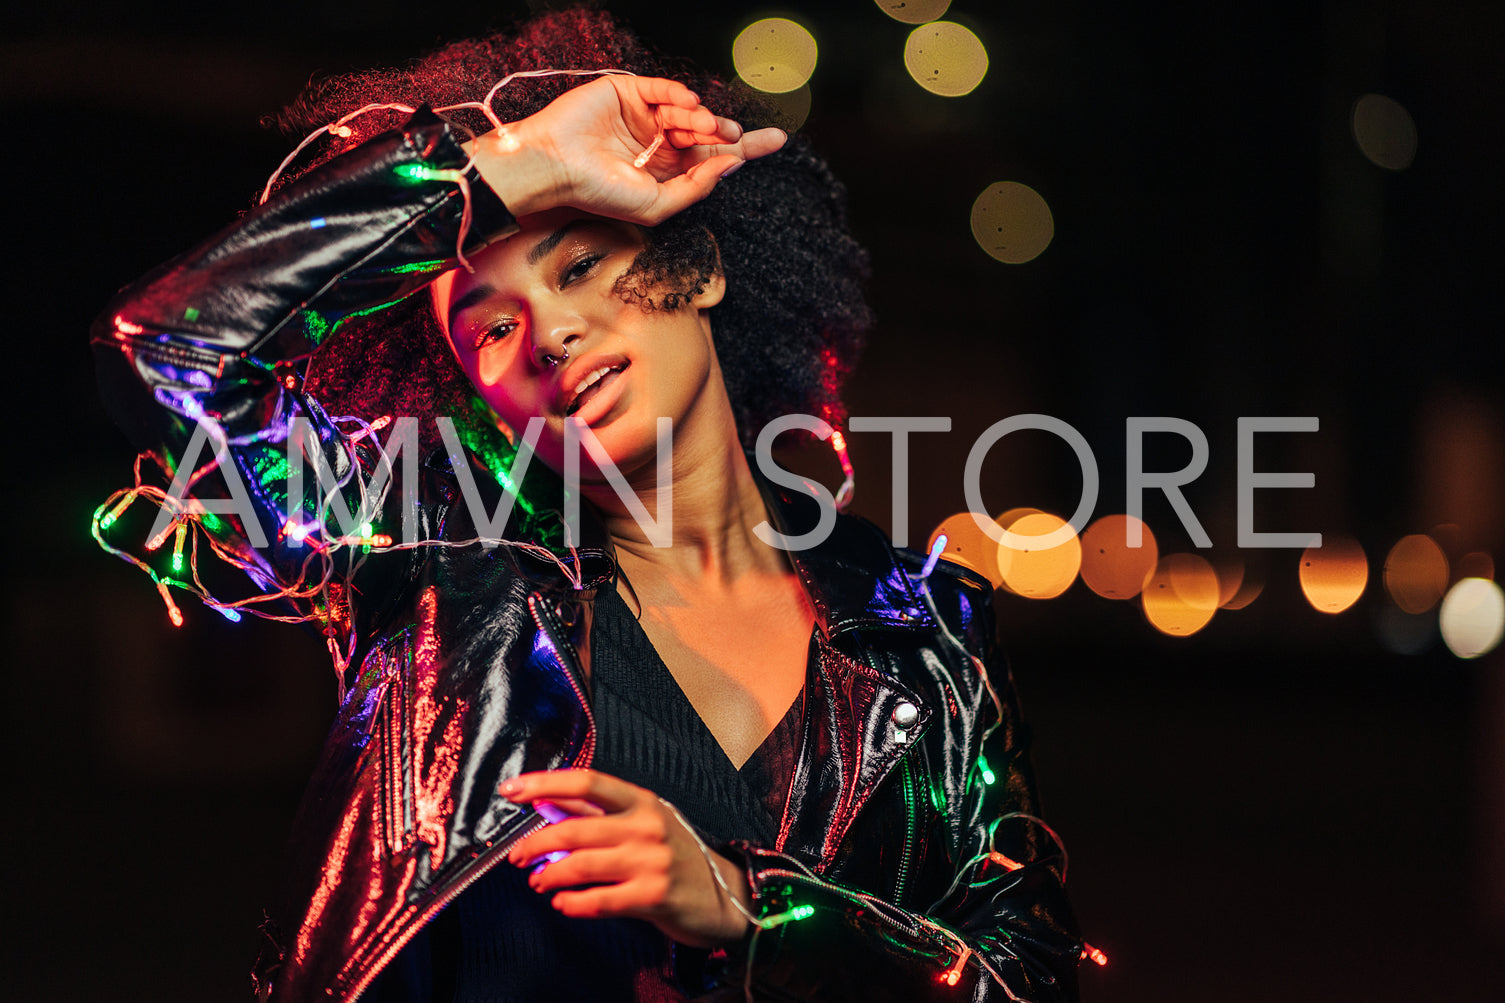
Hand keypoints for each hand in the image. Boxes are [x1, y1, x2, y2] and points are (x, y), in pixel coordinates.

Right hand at [469, 75, 785, 224]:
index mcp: (667, 170)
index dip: (743, 149)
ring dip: (703, 118)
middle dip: (727, 133)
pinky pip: (662, 89)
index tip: (775, 140)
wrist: (556, 168)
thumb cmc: (599, 193)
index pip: (712, 157)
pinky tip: (690, 106)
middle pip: (707, 132)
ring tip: (710, 126)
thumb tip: (730, 166)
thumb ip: (695, 189)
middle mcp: (658, 142)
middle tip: (738, 135)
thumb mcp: (656, 205)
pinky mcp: (627, 92)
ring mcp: (643, 116)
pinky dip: (679, 94)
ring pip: (687, 111)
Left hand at [501, 768, 752, 947]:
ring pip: (581, 865)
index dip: (544, 784)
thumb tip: (545, 804)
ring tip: (538, 882)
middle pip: (574, 828)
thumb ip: (596, 814)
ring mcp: (652, 861)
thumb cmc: (676, 857)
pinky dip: (572, 903)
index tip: (511, 790)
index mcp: (642, 801)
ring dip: (549, 875)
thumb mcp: (643, 823)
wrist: (726, 895)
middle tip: (517, 857)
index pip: (587, 782)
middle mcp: (647, 826)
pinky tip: (563, 902)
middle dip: (535, 843)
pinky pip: (599, 900)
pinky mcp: (653, 896)